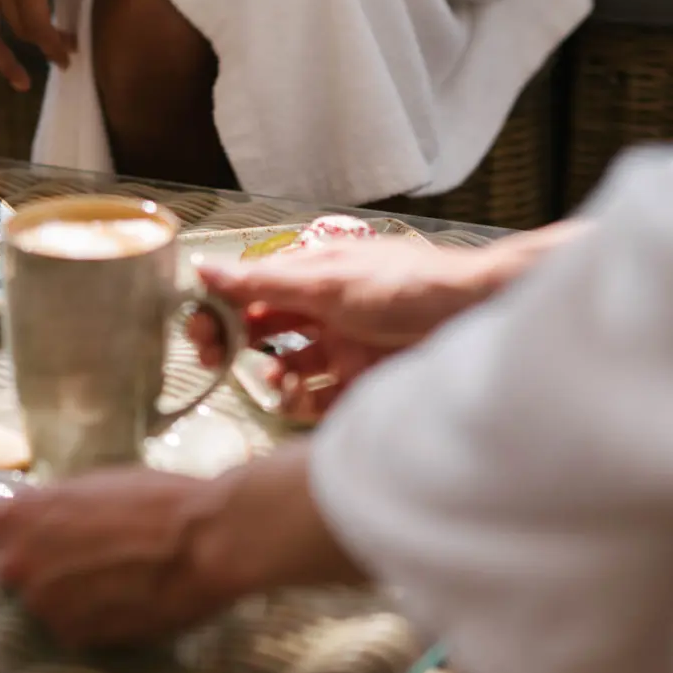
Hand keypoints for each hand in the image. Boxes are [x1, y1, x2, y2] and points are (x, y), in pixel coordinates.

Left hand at [0, 451, 365, 649]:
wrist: (205, 541)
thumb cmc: (155, 499)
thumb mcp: (91, 485)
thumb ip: (51, 506)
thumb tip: (36, 517)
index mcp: (16, 515)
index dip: (15, 528)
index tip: (35, 531)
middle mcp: (17, 563)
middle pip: (11, 568)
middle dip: (38, 564)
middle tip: (80, 559)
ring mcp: (43, 605)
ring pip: (42, 602)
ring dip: (65, 596)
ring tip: (110, 582)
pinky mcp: (73, 636)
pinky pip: (69, 628)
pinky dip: (89, 620)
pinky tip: (122, 603)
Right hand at [188, 240, 501, 421]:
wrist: (475, 316)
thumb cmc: (406, 285)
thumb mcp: (325, 282)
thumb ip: (262, 283)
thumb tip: (204, 269)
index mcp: (310, 276)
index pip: (249, 291)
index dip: (219, 309)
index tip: (198, 329)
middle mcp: (322, 310)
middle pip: (262, 331)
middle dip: (236, 346)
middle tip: (218, 360)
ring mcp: (342, 347)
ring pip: (288, 369)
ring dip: (273, 378)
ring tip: (277, 381)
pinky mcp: (362, 382)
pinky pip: (319, 400)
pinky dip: (304, 403)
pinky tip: (303, 399)